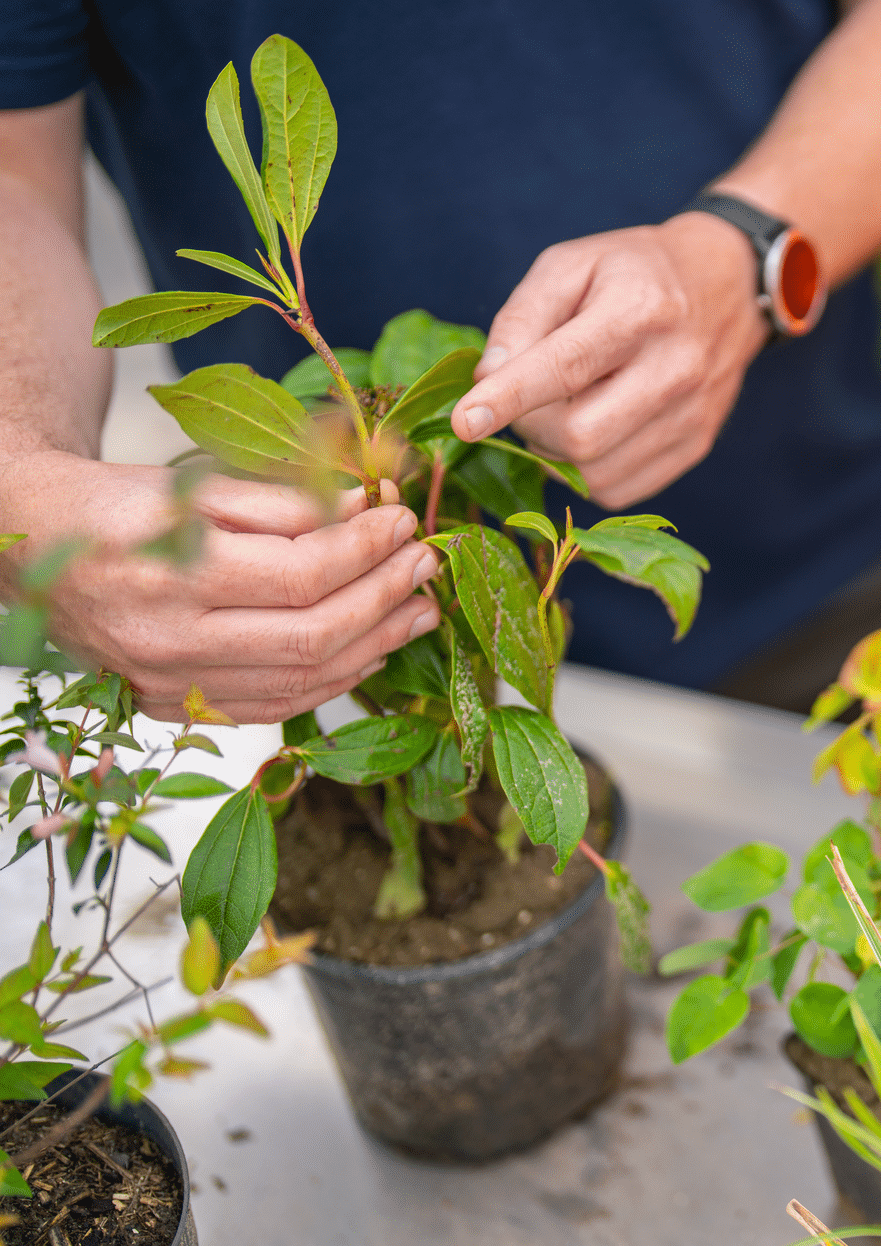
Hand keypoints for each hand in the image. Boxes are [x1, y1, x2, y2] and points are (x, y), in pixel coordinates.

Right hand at [0, 452, 438, 722]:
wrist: (32, 551)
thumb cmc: (115, 507)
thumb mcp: (194, 485)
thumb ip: (284, 502)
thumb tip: (369, 510)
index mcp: (168, 574)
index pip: (301, 575)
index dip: (366, 550)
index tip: (404, 520)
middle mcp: (167, 641)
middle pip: (311, 635)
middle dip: (384, 597)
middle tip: (426, 563)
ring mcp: (169, 687)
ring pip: (302, 681)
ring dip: (375, 646)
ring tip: (420, 609)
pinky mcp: (175, 711)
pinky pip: (275, 707)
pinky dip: (333, 680)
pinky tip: (372, 649)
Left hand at [449, 211, 765, 508]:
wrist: (728, 286)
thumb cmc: (635, 271)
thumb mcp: (572, 264)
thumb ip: (523, 315)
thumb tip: (488, 379)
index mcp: (642, 307)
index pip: (566, 366)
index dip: (510, 398)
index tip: (464, 421)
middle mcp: (676, 366)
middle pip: (581, 435)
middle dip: (531, 426)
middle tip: (524, 398)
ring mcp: (693, 412)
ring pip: (596, 472)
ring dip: (557, 452)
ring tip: (564, 408)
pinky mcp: (697, 444)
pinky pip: (621, 489)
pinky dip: (586, 472)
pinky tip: (591, 430)